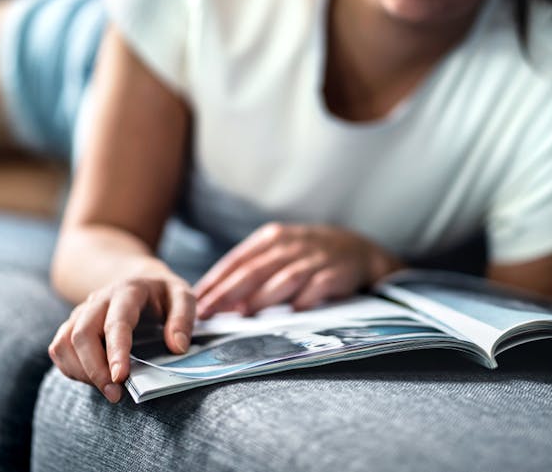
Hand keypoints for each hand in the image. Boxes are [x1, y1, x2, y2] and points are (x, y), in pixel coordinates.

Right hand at [48, 270, 194, 402]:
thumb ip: (183, 318)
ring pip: (64, 343)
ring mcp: (82, 312)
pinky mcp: (72, 325)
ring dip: (82, 372)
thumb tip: (178, 347)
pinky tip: (94, 380)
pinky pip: (59, 349)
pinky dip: (72, 369)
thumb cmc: (163, 294)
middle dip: (95, 370)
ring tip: (108, 390)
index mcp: (128, 291)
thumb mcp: (183, 296)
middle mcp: (99, 300)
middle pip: (82, 334)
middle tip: (116, 395)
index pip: (116, 322)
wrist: (139, 279)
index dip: (116, 351)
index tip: (121, 378)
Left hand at [194, 222, 400, 317]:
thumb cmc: (307, 254)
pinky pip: (318, 286)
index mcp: (270, 238)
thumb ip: (250, 272)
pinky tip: (293, 311)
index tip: (194, 300)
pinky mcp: (335, 273)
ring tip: (242, 313)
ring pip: (283, 278)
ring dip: (262, 297)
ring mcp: (314, 259)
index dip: (214, 281)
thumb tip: (218, 300)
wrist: (357, 248)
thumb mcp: (277, 252)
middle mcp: (289, 246)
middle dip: (227, 292)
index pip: (235, 261)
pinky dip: (306, 298)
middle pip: (253, 270)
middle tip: (207, 312)